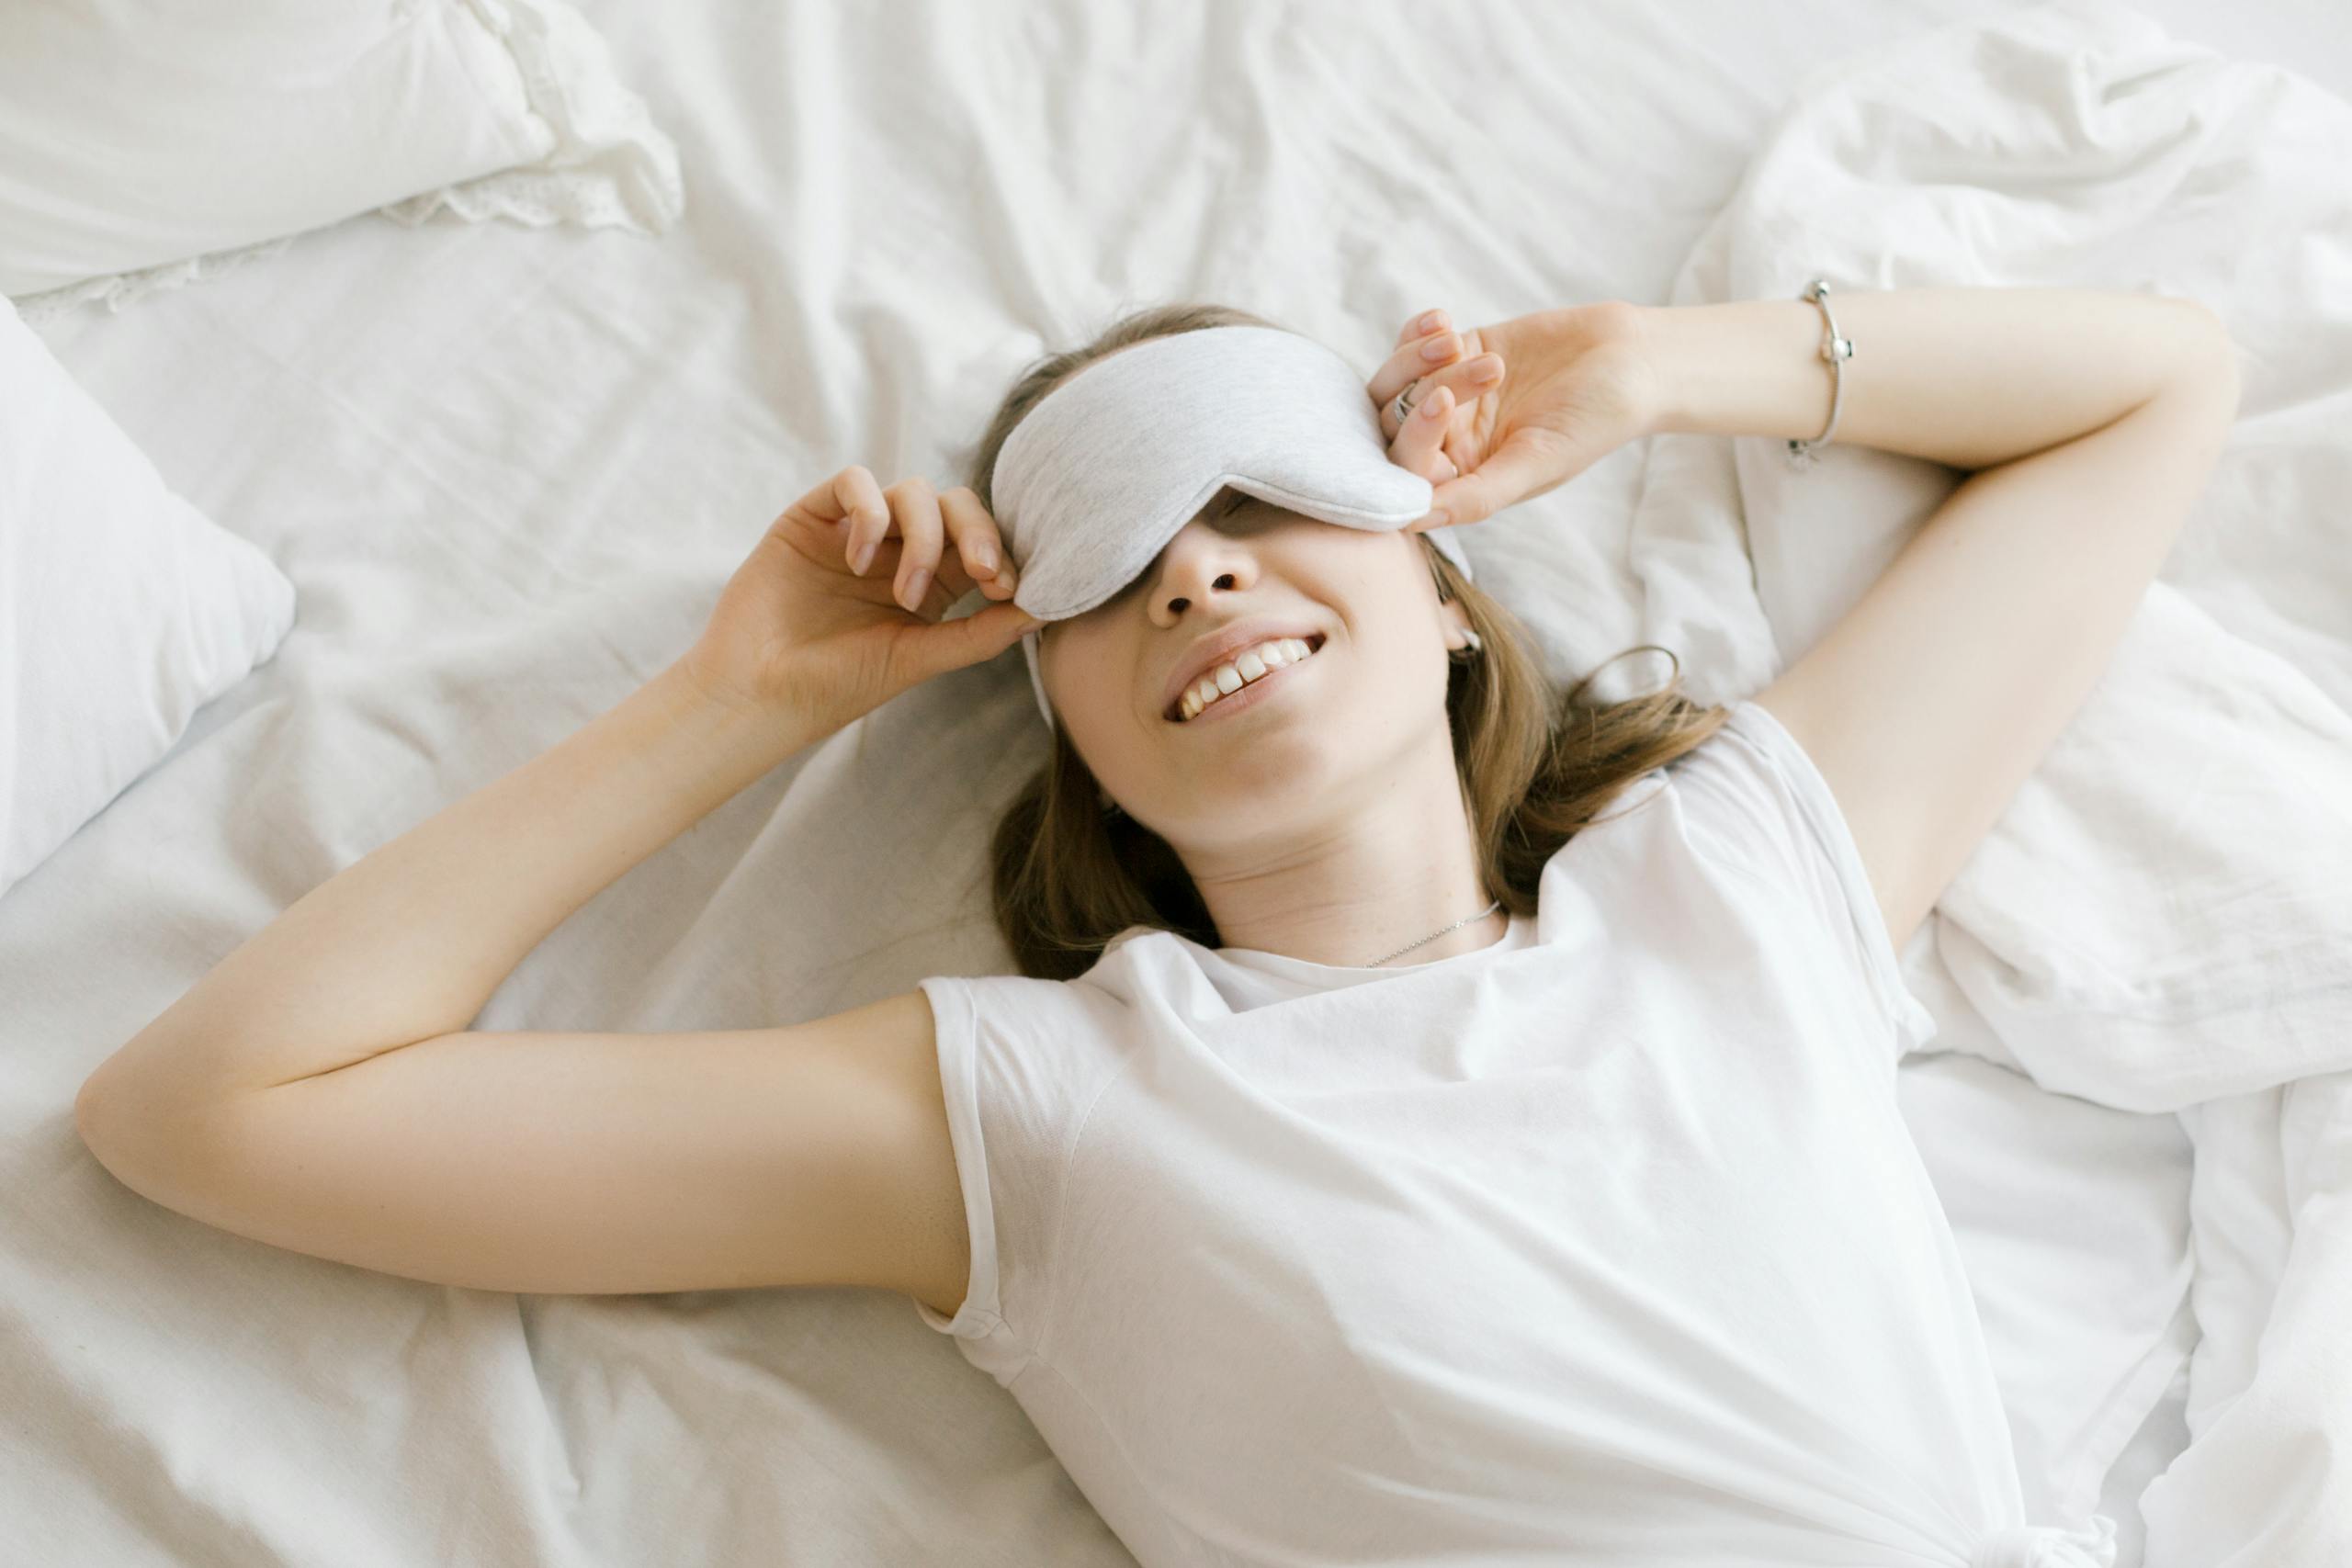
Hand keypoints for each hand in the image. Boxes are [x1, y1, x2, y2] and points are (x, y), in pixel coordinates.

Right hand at [676, 466, 1041, 734]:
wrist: (759, 693)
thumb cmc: (836, 686)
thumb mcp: (917, 659)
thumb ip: (978, 634)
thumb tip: (1044, 610)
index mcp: (932, 585)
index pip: (981, 544)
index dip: (1001, 553)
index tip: (1006, 585)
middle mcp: (897, 551)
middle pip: (956, 505)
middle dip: (977, 531)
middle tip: (982, 570)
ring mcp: (856, 531)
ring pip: (913, 492)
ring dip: (922, 537)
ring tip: (901, 594)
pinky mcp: (814, 516)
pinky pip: (856, 482)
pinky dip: (870, 514)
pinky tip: (857, 560)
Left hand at [1368, 300, 1658, 531]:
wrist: (1629, 360)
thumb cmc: (1594, 421)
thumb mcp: (1538, 463)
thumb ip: (1475, 496)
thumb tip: (1410, 522)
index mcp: (1464, 480)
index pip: (1409, 471)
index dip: (1413, 438)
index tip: (1444, 402)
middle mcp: (1449, 442)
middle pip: (1392, 424)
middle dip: (1424, 390)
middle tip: (1479, 368)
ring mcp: (1450, 395)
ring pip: (1396, 382)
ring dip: (1418, 358)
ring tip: (1459, 339)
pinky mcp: (1457, 352)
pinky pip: (1412, 344)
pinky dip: (1416, 332)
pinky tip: (1445, 320)